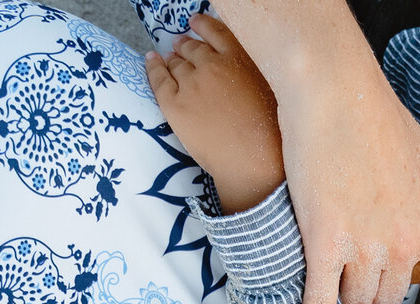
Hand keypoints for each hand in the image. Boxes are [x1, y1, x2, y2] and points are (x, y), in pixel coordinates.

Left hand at [147, 17, 284, 213]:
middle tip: (181, 46)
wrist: (252, 164)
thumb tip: (234, 72)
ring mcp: (192, 84)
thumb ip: (249, 75)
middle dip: (186, 46)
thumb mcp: (268, 93)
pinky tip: (151, 60)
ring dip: (173, 59)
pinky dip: (153, 67)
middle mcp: (214, 66)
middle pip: (193, 49)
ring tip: (169, 59)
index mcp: (240, 61)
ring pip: (177, 63)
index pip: (217, 34)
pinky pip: (158, 79)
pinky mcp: (175, 104)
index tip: (195, 22)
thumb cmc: (268, 136)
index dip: (203, 26)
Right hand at [262, 40, 419, 303]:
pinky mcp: (321, 244)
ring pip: (360, 303)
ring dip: (351, 297)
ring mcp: (363, 247)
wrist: (334, 93)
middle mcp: (404, 244)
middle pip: (395, 298)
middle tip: (365, 271)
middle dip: (380, 291)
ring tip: (339, 280)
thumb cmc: (380, 120)